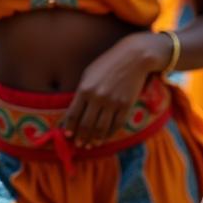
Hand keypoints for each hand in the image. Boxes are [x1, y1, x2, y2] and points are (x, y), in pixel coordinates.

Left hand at [61, 32, 169, 148]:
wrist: (134, 57)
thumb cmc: (108, 63)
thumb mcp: (89, 74)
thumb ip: (82, 92)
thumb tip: (75, 111)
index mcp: (85, 89)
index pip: (73, 115)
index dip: (69, 127)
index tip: (68, 135)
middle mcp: (98, 98)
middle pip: (86, 125)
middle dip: (81, 138)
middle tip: (79, 145)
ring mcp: (113, 102)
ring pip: (101, 128)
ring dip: (94, 139)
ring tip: (91, 145)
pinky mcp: (126, 105)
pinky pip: (116, 124)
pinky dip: (110, 134)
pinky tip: (105, 137)